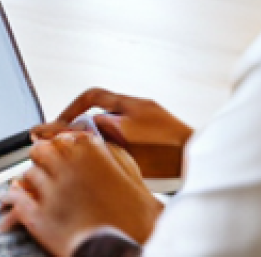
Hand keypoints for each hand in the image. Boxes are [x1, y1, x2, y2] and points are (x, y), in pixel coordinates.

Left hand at [0, 133, 163, 256]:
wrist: (130, 254)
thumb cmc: (139, 221)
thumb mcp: (132, 177)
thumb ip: (112, 154)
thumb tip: (94, 142)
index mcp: (89, 152)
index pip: (62, 136)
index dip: (60, 145)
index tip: (59, 150)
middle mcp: (67, 166)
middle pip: (42, 150)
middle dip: (44, 158)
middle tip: (47, 166)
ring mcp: (51, 191)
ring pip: (29, 174)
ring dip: (33, 181)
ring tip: (35, 186)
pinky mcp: (40, 216)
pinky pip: (17, 198)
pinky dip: (14, 198)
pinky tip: (12, 198)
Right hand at [31, 88, 192, 178]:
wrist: (200, 163)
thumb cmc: (168, 150)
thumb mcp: (127, 135)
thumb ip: (102, 127)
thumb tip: (82, 125)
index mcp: (130, 103)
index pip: (91, 96)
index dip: (72, 108)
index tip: (60, 123)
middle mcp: (140, 108)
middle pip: (102, 112)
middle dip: (85, 127)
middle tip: (72, 143)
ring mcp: (151, 123)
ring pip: (115, 128)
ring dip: (102, 140)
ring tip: (93, 156)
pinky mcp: (160, 140)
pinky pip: (129, 140)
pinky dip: (118, 149)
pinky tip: (116, 164)